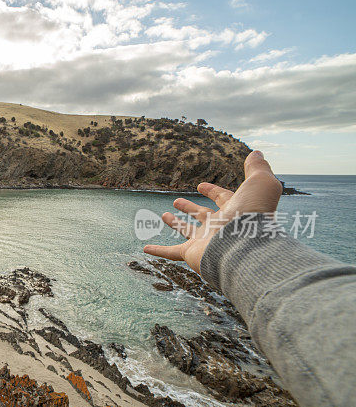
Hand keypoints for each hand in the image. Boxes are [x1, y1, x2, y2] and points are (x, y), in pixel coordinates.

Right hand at [144, 150, 282, 272]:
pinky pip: (171, 253)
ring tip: (163, 216)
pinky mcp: (192, 253)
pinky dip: (158, 250)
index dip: (213, 191)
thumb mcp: (260, 183)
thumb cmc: (254, 214)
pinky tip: (146, 249)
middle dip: (191, 208)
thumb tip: (257, 153)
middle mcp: (220, 226)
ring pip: (187, 231)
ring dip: (175, 224)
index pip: (222, 199)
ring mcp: (205, 241)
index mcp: (234, 210)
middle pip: (203, 215)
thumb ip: (257, 168)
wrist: (245, 246)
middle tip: (177, 201)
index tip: (200, 185)